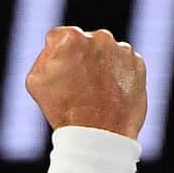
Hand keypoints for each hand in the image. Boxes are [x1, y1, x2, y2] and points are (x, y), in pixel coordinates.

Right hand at [25, 26, 146, 139]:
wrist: (99, 135)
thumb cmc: (63, 110)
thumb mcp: (36, 81)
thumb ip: (45, 55)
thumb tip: (58, 49)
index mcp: (70, 37)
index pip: (58, 38)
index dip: (56, 57)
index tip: (60, 75)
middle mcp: (99, 37)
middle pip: (84, 42)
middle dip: (81, 58)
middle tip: (78, 86)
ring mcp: (121, 50)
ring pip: (106, 52)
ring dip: (100, 65)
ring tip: (95, 93)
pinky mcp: (138, 64)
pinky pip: (124, 64)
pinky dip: (118, 75)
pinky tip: (110, 94)